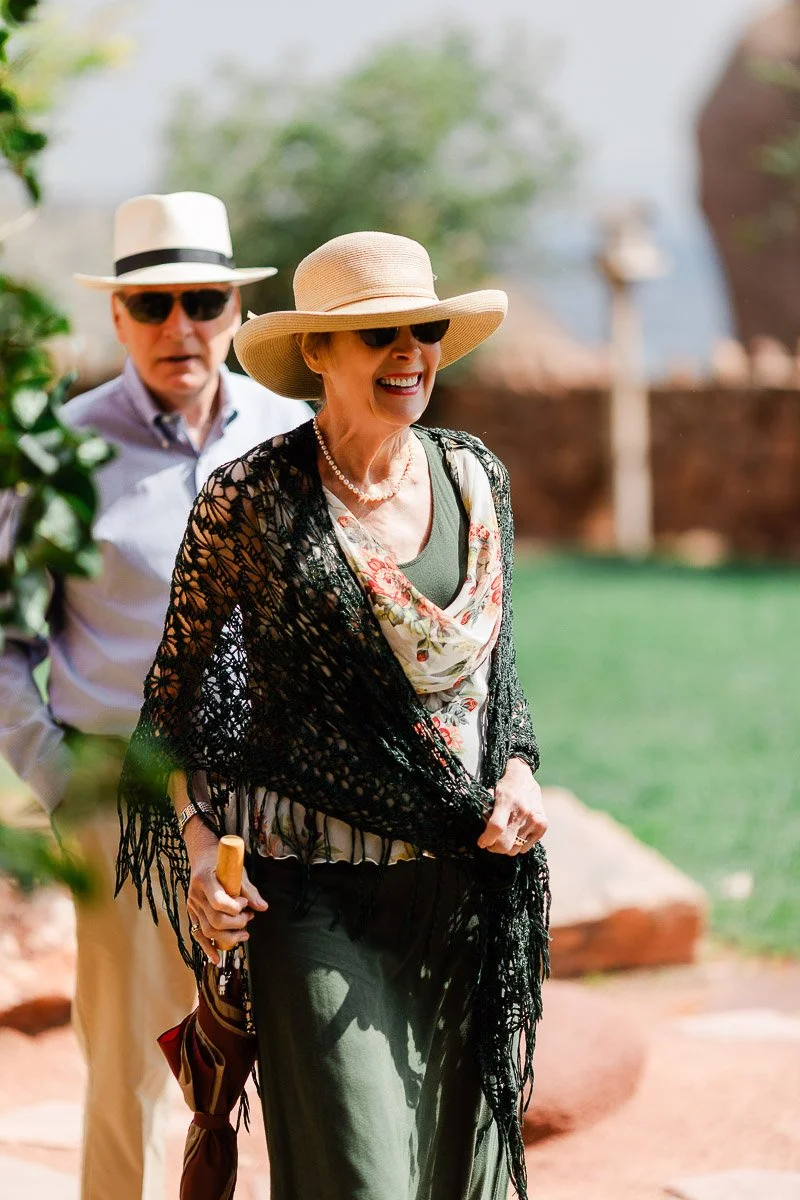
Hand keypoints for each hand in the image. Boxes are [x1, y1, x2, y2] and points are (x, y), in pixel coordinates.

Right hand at [183, 818, 267, 964]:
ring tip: (244, 933)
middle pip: (214, 920)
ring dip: (227, 937)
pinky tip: (216, 958)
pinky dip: (207, 948)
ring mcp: (192, 905)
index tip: (245, 904)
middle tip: (248, 918)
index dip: (235, 908)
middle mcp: (196, 895)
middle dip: (235, 924)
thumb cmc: (222, 861)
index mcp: (205, 880)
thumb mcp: (237, 870)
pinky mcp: (193, 913)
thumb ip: (249, 890)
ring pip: (207, 930)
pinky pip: (198, 934)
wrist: (202, 856)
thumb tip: (263, 908)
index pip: (218, 902)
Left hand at [477, 757, 547, 855]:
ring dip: (506, 847)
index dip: (486, 839)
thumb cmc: (503, 787)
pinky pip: (526, 847)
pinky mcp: (543, 825)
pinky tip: (515, 834)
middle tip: (490, 842)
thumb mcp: (490, 794)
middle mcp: (523, 812)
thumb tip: (484, 834)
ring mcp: (535, 820)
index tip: (481, 842)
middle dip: (494, 847)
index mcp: (507, 801)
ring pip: (515, 849)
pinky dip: (519, 845)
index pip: (496, 827)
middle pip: (506, 845)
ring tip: (503, 837)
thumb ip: (486, 813)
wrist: (523, 776)